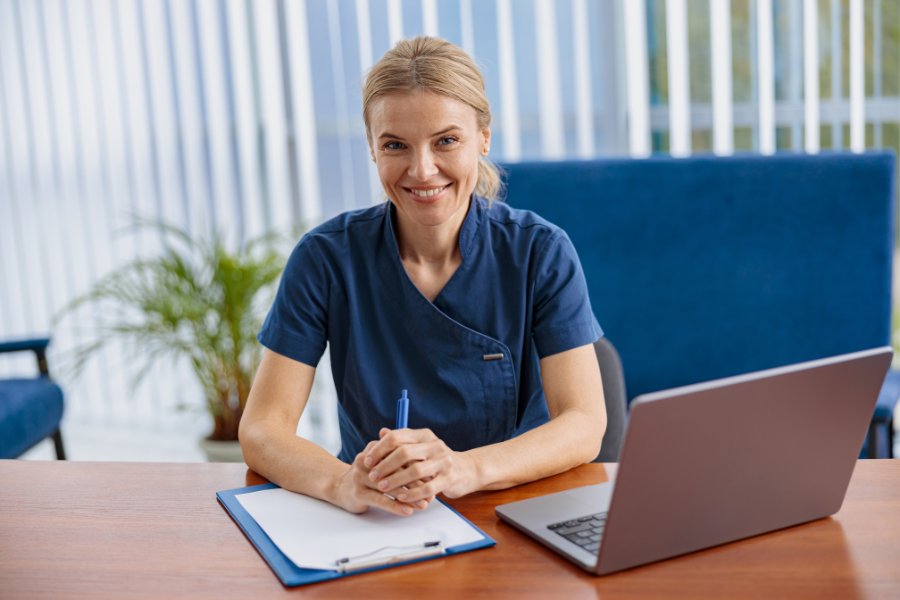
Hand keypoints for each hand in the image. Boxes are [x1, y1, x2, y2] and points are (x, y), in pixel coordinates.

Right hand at [330, 440, 429, 515]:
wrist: (338, 486)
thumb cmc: (367, 475)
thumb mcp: (381, 461)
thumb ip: (400, 458)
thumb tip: (427, 462)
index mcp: (374, 449)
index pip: (400, 455)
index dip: (418, 466)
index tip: (433, 476)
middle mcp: (367, 461)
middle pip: (397, 470)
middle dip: (417, 482)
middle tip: (432, 491)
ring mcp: (360, 477)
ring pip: (390, 487)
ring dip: (409, 496)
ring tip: (424, 504)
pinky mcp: (358, 493)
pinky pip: (380, 500)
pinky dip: (396, 506)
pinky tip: (408, 511)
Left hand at [364, 428, 478, 502]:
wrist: (467, 470)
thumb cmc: (437, 460)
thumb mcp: (421, 446)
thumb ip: (402, 441)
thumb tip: (382, 432)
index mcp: (424, 435)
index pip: (397, 437)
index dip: (379, 449)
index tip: (367, 460)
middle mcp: (435, 445)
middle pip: (404, 452)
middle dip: (385, 465)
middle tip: (372, 476)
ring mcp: (444, 461)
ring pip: (415, 470)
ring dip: (396, 480)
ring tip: (382, 487)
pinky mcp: (450, 478)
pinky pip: (428, 488)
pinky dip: (412, 493)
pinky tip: (401, 497)